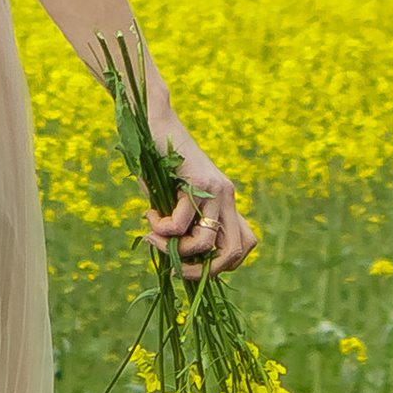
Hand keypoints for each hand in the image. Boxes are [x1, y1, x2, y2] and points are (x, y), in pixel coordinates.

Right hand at [147, 161, 256, 280]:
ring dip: (176, 251)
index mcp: (226, 201)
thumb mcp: (175, 197)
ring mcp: (215, 190)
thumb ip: (182, 223)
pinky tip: (148, 215)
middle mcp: (227, 197)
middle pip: (235, 252)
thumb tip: (173, 256)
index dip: (221, 263)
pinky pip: (180, 224)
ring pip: (206, 244)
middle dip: (202, 271)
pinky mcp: (197, 182)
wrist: (156, 121)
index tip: (191, 260)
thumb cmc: (160, 159)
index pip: (244, 244)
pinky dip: (161, 229)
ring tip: (154, 237)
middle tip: (174, 267)